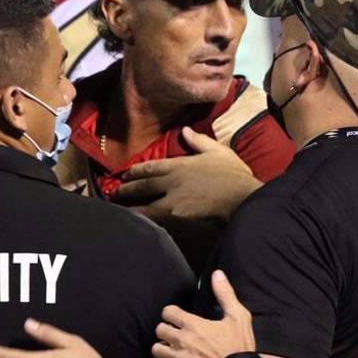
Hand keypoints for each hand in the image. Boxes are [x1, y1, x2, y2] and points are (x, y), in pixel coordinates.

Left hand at [114, 127, 259, 222]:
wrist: (243, 197)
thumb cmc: (233, 174)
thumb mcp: (218, 151)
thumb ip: (198, 141)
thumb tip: (185, 130)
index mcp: (180, 165)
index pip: (151, 167)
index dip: (136, 170)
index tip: (125, 173)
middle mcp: (172, 182)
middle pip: (144, 186)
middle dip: (127, 189)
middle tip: (114, 193)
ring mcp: (174, 201)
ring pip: (146, 205)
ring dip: (131, 208)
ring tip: (119, 212)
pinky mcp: (179, 218)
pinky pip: (157, 221)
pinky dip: (146, 223)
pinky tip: (138, 227)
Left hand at [152, 270, 254, 357]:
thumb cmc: (240, 346)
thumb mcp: (238, 316)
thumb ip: (225, 294)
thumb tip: (217, 274)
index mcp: (193, 325)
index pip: (167, 312)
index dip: (171, 312)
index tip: (176, 316)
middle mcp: (182, 341)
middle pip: (159, 329)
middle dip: (166, 329)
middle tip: (175, 332)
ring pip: (157, 349)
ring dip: (163, 347)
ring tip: (172, 347)